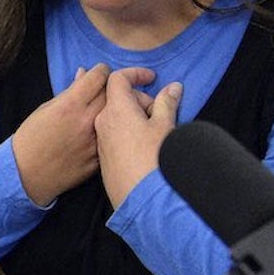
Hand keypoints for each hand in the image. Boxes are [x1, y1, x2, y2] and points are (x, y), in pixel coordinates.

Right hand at [12, 63, 110, 204]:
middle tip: (108, 87)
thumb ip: (69, 91)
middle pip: (112, 93)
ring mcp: (95, 142)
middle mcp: (87, 121)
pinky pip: (113, 139)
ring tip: (109, 108)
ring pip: (116, 116)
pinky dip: (112, 131)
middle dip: (111, 86)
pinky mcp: (99, 160)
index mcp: (71, 105)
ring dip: (114, 109)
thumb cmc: (30, 139)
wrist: (25, 175)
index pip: (99, 76)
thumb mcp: (45, 108)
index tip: (101, 72)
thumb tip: (84, 74)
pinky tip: (106, 131)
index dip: (101, 70)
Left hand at [95, 69, 181, 206]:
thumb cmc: (154, 160)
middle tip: (159, 112)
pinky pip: (113, 134)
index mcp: (116, 109)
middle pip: (117, 98)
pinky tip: (143, 145)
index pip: (118, 79)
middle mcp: (102, 122)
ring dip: (133, 116)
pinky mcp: (102, 157)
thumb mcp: (165, 127)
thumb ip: (167, 103)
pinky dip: (126, 131)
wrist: (142, 200)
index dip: (136, 74)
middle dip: (140, 99)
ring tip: (153, 131)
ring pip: (115, 117)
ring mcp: (100, 140)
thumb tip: (173, 88)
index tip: (151, 78)